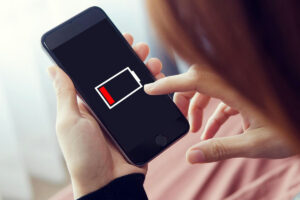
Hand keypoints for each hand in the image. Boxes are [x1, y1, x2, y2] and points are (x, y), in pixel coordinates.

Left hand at [47, 34, 163, 198]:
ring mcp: (126, 116)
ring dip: (146, 72)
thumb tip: (54, 68)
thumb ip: (66, 94)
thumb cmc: (83, 155)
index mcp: (90, 104)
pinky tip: (161, 82)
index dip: (111, 56)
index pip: (101, 74)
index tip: (121, 41)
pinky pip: (150, 105)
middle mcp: (109, 107)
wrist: (108, 182)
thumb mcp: (69, 121)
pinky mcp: (140, 125)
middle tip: (140, 47)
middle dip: (132, 59)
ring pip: (138, 88)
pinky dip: (157, 92)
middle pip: (122, 77)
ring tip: (153, 62)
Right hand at [144, 64, 294, 163]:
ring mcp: (240, 87)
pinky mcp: (244, 95)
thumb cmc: (292, 130)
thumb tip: (191, 156)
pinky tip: (207, 134)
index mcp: (238, 88)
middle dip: (184, 98)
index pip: (196, 79)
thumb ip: (221, 149)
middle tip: (178, 117)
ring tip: (194, 130)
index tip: (150, 88)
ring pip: (208, 89)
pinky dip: (211, 115)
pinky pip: (221, 100)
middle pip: (198, 81)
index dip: (170, 83)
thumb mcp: (255, 144)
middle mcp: (236, 82)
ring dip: (197, 108)